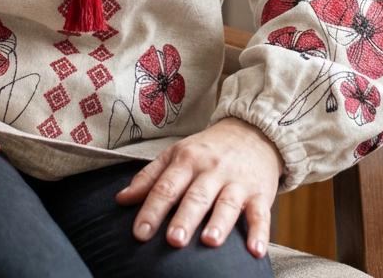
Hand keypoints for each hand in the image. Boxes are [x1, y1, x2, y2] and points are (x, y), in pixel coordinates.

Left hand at [114, 117, 281, 256]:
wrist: (251, 131)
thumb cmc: (206, 149)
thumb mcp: (175, 155)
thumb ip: (149, 178)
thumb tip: (120, 200)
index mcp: (186, 160)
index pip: (166, 187)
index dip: (152, 210)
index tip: (139, 232)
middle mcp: (211, 170)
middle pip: (196, 196)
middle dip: (184, 218)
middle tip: (173, 241)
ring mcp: (237, 181)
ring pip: (227, 203)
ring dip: (219, 223)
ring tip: (209, 241)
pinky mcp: (260, 193)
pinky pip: (261, 214)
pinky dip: (260, 232)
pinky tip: (255, 251)